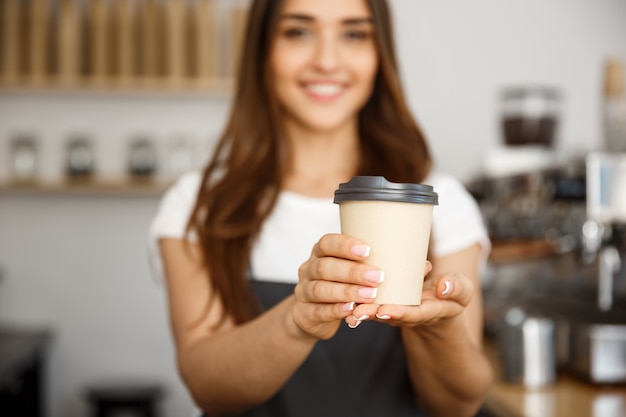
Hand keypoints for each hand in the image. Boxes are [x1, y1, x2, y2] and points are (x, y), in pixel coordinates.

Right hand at [292, 233, 384, 339]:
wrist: (311, 315)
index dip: (345, 245)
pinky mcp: (305, 314)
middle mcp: (308, 270)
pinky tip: (352, 309)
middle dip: (352, 271)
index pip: (326, 243)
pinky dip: (336, 310)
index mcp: (319, 254)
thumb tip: (411, 256)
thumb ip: (366, 262)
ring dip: (347, 291)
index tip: (368, 250)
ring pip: (321, 289)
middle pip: (325, 267)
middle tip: (377, 276)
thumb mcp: (346, 269)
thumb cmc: (338, 285)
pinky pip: (319, 311)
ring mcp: (304, 292)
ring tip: (370, 295)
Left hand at [345, 268, 473, 328]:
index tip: (385, 310)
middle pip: (389, 315)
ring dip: (361, 310)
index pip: (414, 314)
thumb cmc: (451, 295)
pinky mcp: (385, 304)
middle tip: (358, 313)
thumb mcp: (462, 292)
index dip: (399, 312)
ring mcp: (395, 311)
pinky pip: (370, 304)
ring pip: (376, 311)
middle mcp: (409, 314)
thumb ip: (457, 288)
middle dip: (373, 314)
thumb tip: (443, 285)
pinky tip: (343, 297)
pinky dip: (358, 301)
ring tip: (347, 309)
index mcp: (430, 311)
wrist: (439, 305)